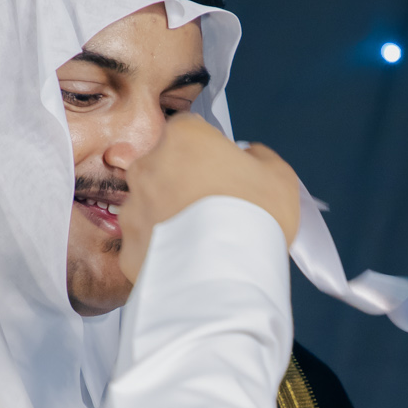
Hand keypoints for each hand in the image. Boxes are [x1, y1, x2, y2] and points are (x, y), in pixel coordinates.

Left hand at [120, 114, 300, 283]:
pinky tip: (188, 260)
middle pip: (165, 166)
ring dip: (171, 215)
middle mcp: (149, 166)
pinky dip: (163, 249)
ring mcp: (134, 207)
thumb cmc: (255, 220)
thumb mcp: (279, 175)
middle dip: (185, 181)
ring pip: (151, 205)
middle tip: (214, 208)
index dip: (209, 151)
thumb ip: (258, 156)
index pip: (190, 130)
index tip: (223, 171)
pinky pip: (146, 242)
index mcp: (184, 138)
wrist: (227, 276)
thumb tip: (249, 156)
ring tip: (202, 239)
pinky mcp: (128, 245)